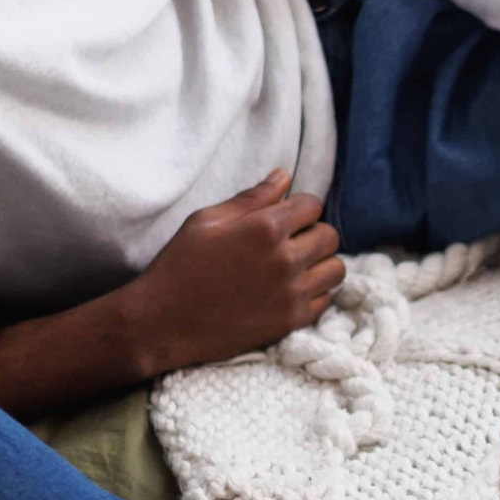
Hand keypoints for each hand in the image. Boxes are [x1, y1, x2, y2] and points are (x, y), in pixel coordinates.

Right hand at [123, 169, 342, 366]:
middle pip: (329, 236)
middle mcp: (285, 259)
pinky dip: (314, 293)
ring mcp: (291, 293)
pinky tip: (291, 290)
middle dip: (313, 233)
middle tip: (291, 242)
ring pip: (335, 269)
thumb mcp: (207, 221)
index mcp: (265, 228)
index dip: (299, 208)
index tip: (285, 217)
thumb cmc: (180, 266)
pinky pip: (325, 301)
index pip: (312, 205)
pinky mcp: (291, 322)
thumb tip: (283, 176)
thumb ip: (251, 198)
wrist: (164, 322)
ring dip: (320, 264)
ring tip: (297, 266)